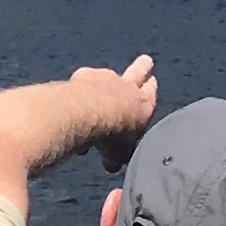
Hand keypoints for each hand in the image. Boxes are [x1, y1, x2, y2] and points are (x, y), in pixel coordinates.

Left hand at [73, 53, 157, 168]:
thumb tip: (111, 166)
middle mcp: (127, 87)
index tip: (152, 80)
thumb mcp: (119, 153)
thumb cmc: (112, 136)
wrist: (90, 113)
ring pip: (109, 75)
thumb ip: (116, 156)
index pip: (151, 93)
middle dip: (143, 67)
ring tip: (98, 89)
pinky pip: (85, 79)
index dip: (150, 88)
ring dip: (106, 81)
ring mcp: (106, 78)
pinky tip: (72, 95)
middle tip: (146, 60)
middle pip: (139, 71)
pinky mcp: (86, 75)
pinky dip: (81, 86)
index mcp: (143, 105)